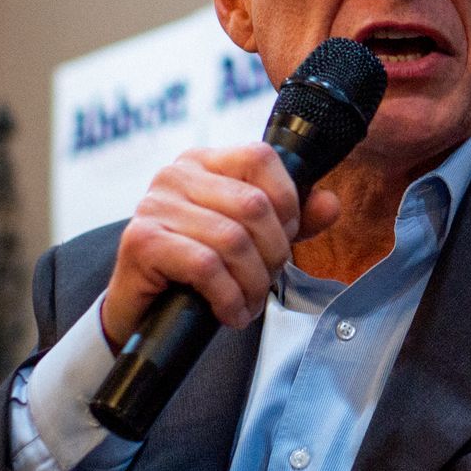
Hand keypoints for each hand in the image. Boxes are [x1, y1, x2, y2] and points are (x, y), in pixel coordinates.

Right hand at [101, 142, 340, 347]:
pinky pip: (206, 266)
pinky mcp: (142, 241)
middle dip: (273, 254)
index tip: (285, 239)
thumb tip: (330, 204)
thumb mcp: (250, 240)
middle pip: (253, 205)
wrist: (141, 312)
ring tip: (249, 303)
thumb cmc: (196, 271)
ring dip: (252, 283)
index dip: (287, 202)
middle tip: (267, 282)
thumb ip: (291, 220)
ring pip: (233, 239)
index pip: (261, 157)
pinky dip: (228, 297)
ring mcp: (154, 205)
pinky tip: (229, 312)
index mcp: (203, 162)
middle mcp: (175, 174)